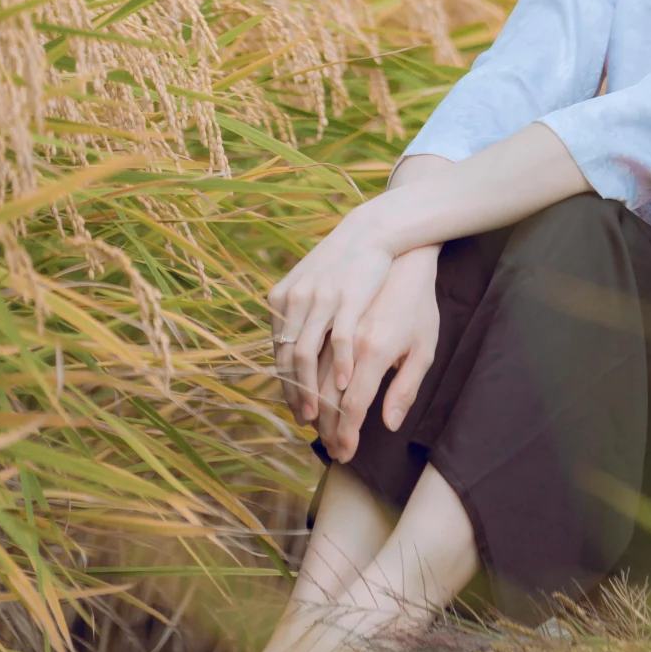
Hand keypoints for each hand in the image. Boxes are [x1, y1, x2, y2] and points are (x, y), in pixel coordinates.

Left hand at [268, 199, 396, 425]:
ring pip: (304, 355)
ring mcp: (319, 300)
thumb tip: (287, 344)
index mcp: (283, 300)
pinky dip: (339, 365)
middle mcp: (295, 302)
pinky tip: (344, 385)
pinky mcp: (347, 298)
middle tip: (304, 422)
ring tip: (319, 415)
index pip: (277, 352)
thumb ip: (297, 313)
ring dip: (310, 390)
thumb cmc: (345, 263)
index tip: (294, 407)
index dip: (284, 384)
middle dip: (294, 395)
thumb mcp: (310, 283)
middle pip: (286, 359)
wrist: (372, 229)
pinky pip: (339, 339)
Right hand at [313, 248, 441, 462]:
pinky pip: (297, 350)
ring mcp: (327, 321)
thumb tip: (388, 425)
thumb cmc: (417, 305)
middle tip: (331, 448)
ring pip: (305, 376)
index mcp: (376, 349)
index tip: (345, 454)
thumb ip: (406, 388)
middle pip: (325, 396)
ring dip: (306, 406)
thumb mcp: (423, 348)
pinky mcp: (314, 310)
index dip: (346, 434)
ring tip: (314, 427)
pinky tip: (304, 392)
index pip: (353, 405)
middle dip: (326, 428)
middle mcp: (347, 338)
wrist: (399, 254)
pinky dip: (296, 376)